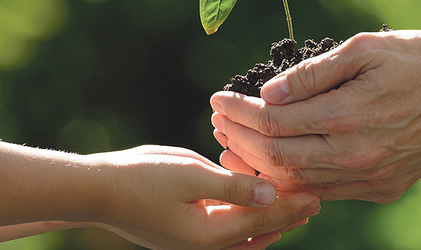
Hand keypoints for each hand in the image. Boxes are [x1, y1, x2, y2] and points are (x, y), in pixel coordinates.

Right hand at [93, 145, 320, 248]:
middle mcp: (207, 245)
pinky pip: (228, 231)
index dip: (292, 207)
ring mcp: (196, 242)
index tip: (317, 196)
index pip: (264, 220)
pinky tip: (256, 206)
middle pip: (260, 231)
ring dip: (270, 220)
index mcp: (211, 234)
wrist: (102, 190)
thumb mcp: (191, 177)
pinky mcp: (188, 233)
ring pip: (246, 235)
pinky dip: (247, 219)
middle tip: (314, 201)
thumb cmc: (144, 179)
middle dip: (287, 217)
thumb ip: (233, 188)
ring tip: (293, 207)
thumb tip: (271, 196)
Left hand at [210, 30, 420, 202]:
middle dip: (239, 139)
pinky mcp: (381, 188)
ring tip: (233, 145)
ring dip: (259, 164)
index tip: (217, 99)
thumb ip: (314, 73)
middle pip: (277, 157)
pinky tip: (276, 164)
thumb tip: (268, 92)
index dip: (239, 112)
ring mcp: (369, 178)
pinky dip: (293, 179)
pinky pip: (324, 191)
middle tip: (217, 121)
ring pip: (297, 182)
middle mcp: (356, 155)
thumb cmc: (420, 59)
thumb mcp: (366, 49)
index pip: (274, 121)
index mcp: (349, 115)